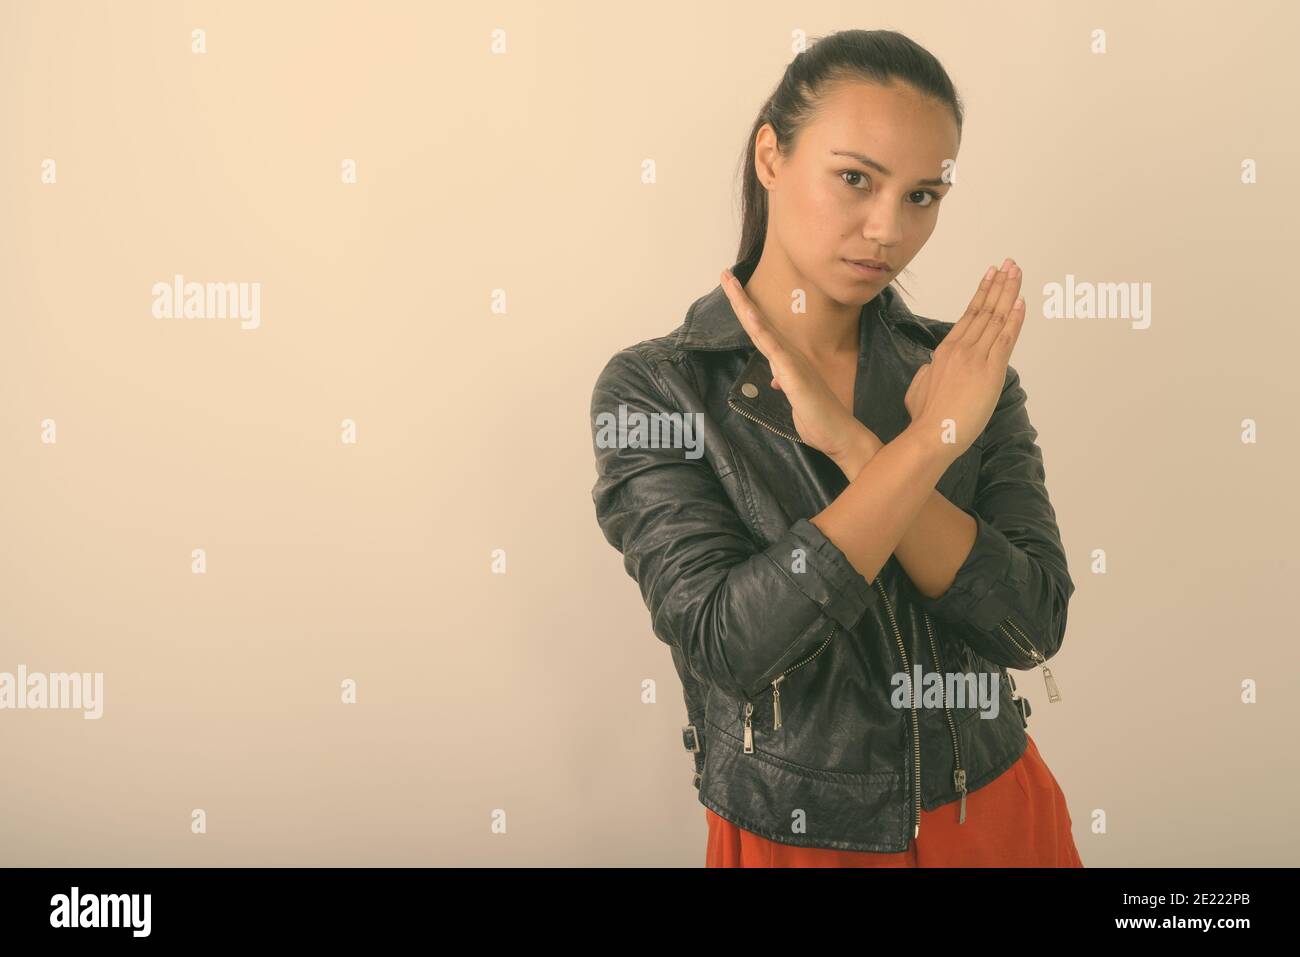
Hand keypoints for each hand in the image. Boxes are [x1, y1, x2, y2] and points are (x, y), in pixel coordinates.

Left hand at [720, 269, 871, 474]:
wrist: (839, 433)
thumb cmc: (819, 418)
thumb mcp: (795, 399)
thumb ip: (786, 385)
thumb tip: (777, 379)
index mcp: (785, 360)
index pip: (760, 331)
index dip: (746, 310)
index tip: (733, 290)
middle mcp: (787, 354)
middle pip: (757, 321)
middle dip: (740, 297)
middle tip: (724, 274)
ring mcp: (789, 360)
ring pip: (760, 327)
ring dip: (743, 304)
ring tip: (729, 282)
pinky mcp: (792, 371)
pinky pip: (771, 346)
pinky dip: (758, 327)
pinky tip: (747, 312)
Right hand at [904, 258, 1025, 461]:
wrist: (932, 434)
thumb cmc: (924, 418)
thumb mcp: (918, 388)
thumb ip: (926, 373)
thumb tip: (930, 369)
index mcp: (944, 351)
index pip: (968, 316)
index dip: (982, 294)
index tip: (991, 276)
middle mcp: (961, 348)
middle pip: (984, 310)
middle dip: (999, 285)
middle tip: (1009, 265)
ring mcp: (976, 358)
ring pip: (996, 318)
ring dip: (1008, 293)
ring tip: (1017, 274)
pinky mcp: (991, 371)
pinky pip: (1006, 339)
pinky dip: (1014, 319)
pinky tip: (1021, 302)